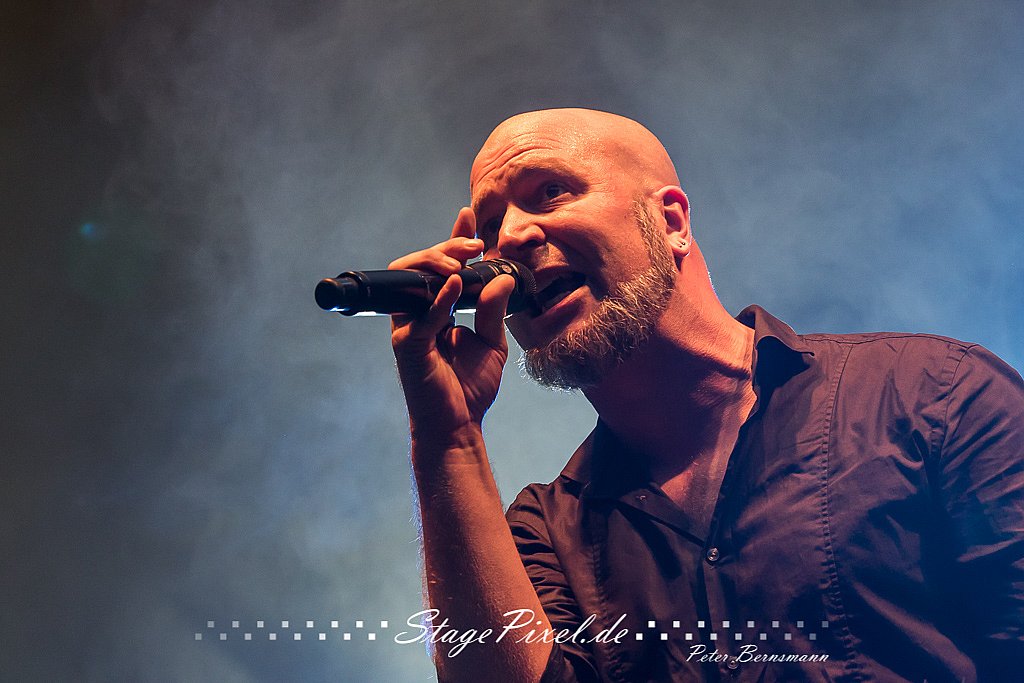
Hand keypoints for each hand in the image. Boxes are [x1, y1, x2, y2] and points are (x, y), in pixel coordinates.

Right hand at [390, 208, 515, 447]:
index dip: (452, 240)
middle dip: (443, 248)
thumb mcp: (492, 342)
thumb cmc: (470, 387)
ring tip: (460, 260)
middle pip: (417, 267)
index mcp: (436, 311)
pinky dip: (438, 297)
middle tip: (472, 245)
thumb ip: (493, 309)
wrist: (459, 426)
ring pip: (408, 281)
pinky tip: (456, 283)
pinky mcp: (407, 346)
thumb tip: (503, 277)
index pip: (441, 267)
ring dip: (433, 263)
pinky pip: (420, 315)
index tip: (468, 216)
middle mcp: (417, 315)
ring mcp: (408, 329)